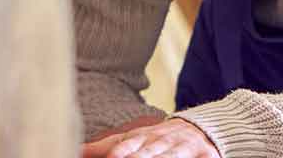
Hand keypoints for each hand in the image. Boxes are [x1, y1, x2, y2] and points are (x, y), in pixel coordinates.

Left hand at [81, 117, 221, 157]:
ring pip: (171, 157)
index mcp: (142, 138)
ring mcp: (183, 150)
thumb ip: (103, 146)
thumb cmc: (159, 138)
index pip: (126, 146)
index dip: (118, 153)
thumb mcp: (132, 138)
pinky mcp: (206, 156)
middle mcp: (162, 143)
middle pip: (147, 154)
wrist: (203, 128)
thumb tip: (76, 150)